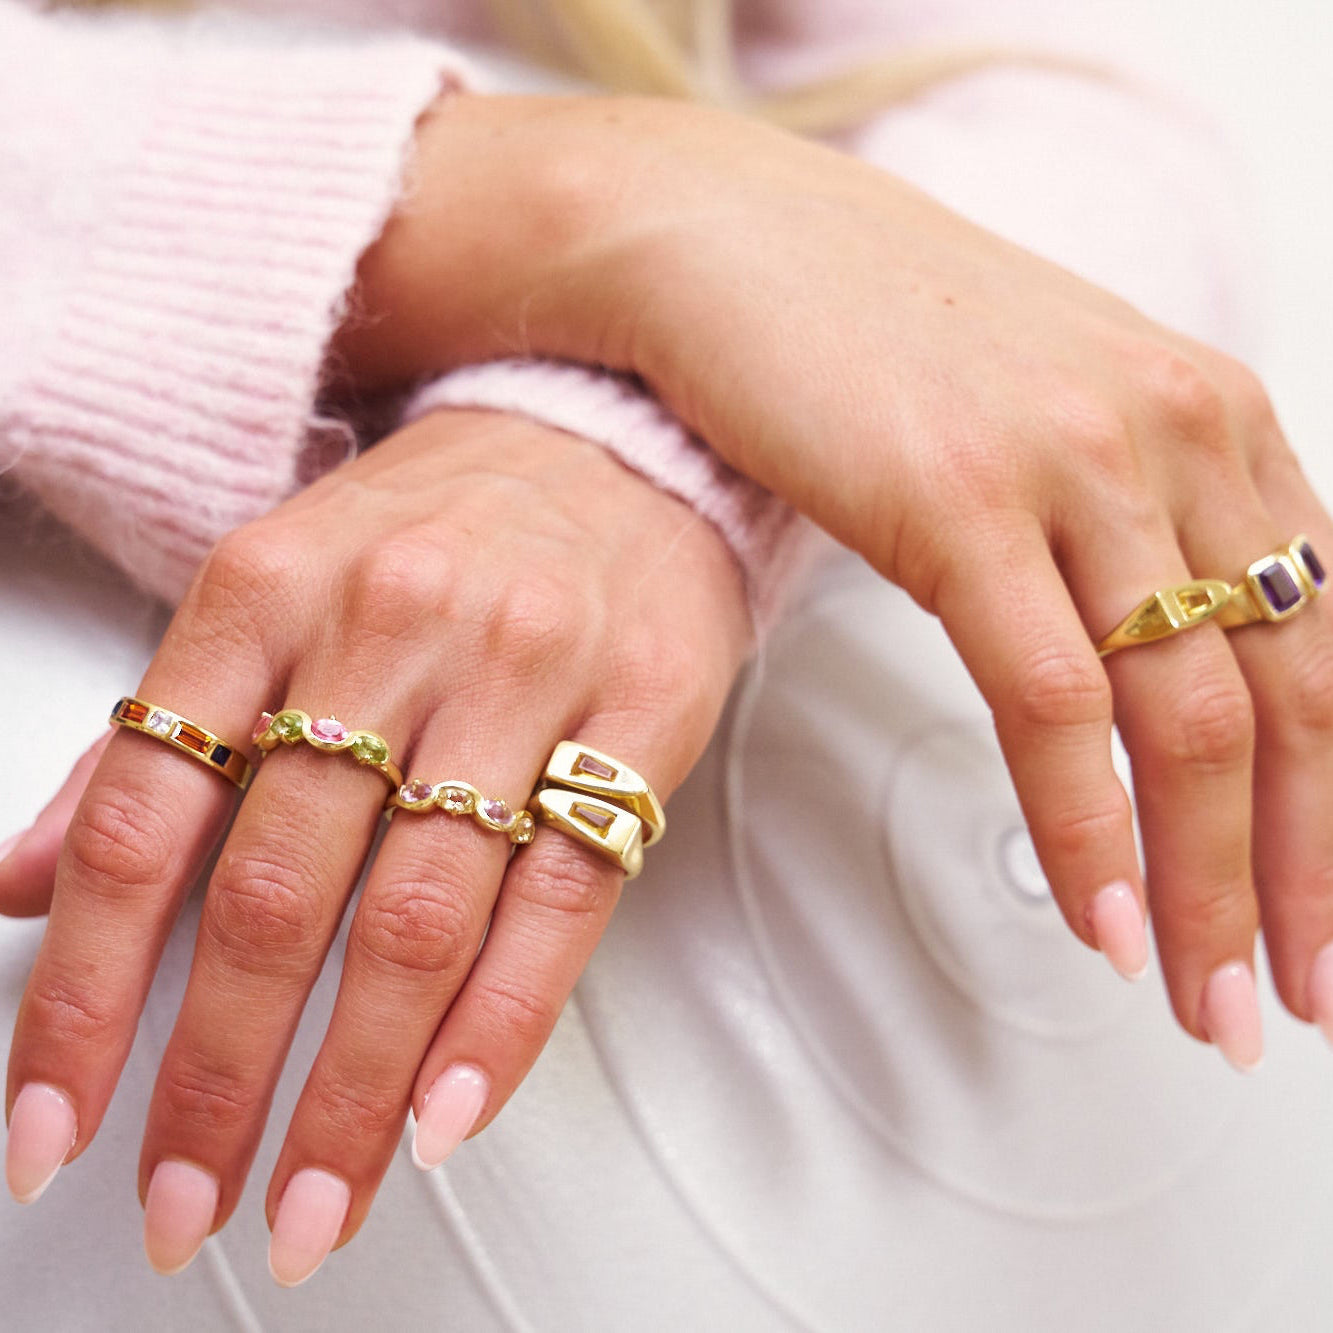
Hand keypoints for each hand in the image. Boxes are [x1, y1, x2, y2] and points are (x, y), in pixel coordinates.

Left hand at [3, 407, 750, 1279]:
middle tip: (185, 1203)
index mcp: (272, 588)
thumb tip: (21, 881)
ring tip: (315, 1199)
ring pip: (420, 915)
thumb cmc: (438, 524)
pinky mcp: (641, 714)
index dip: (84, 991)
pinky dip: (498, 1024)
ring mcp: (527, 672)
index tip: (56, 1123)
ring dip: (355, 1088)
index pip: (145, 818)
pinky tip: (445, 1115)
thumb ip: (156, 733)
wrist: (614, 440)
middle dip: (218, 1077)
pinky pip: (563, 894)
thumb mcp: (274, 583)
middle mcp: (394, 626)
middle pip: (279, 889)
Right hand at [336, 93, 1332, 1067]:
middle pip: (1291, 699)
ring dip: (1207, 886)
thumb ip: (1131, 517)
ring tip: (1202, 998)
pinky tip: (1100, 921)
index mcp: (1215, 416)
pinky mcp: (961, 501)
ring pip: (1186, 718)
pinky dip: (1086, 832)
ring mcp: (1072, 464)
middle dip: (1299, 876)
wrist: (735, 242)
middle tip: (1285, 997)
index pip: (1332, 643)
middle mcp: (1176, 432)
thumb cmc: (876, 336)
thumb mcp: (1047, 410)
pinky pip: (1051, 706)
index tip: (1324, 914)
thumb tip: (1155, 659)